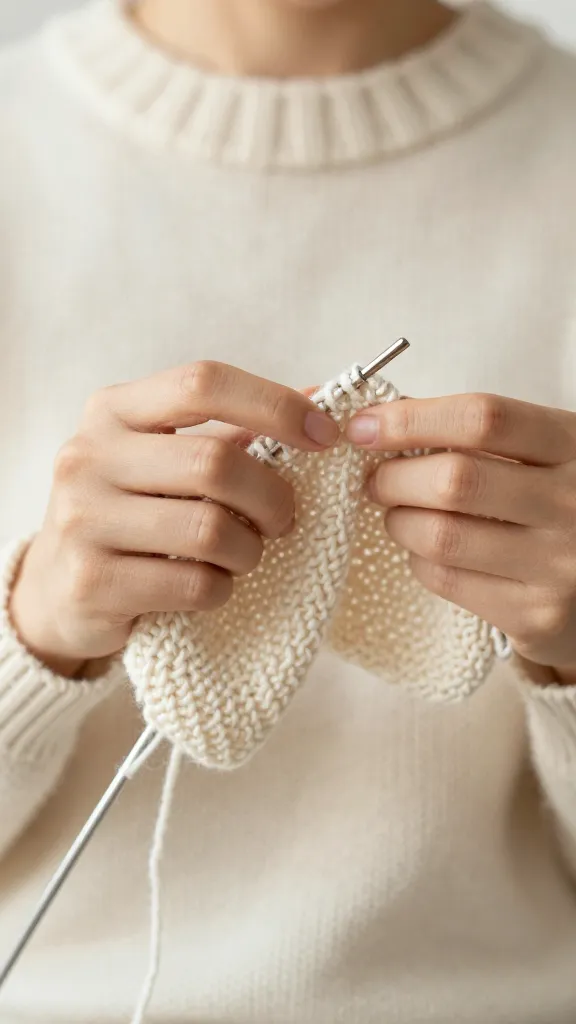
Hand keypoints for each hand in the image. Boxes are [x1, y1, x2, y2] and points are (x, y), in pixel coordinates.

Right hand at [10, 361, 338, 676]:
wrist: (59, 587)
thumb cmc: (132, 513)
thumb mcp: (168, 457)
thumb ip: (236, 428)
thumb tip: (319, 394)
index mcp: (113, 410)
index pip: (203, 383)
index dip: (275, 405)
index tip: (324, 435)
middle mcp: (88, 456)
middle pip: (214, 462)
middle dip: (271, 497)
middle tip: (283, 519)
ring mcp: (83, 519)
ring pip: (210, 530)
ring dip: (248, 551)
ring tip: (241, 555)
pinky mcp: (91, 581)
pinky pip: (193, 585)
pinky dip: (220, 589)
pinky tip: (209, 586)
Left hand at [346, 393, 575, 680]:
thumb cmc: (557, 504)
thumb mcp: (541, 453)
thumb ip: (476, 434)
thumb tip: (382, 418)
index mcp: (574, 445)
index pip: (483, 419)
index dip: (412, 419)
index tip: (364, 426)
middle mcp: (574, 503)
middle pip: (454, 480)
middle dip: (392, 478)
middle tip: (375, 481)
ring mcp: (558, 565)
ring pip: (441, 536)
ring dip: (399, 522)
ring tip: (399, 515)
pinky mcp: (537, 616)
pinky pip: (447, 580)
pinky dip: (419, 561)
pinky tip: (427, 551)